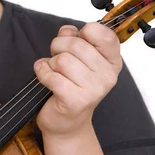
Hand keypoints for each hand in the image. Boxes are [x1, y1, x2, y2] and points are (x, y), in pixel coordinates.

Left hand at [34, 22, 122, 136]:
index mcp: (112, 60)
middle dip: (58, 47)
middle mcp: (108, 75)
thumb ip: (73, 38)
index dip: (85, 32)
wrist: (67, 123)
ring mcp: (94, 89)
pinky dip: (43, 74)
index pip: (104, 34)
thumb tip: (67, 31)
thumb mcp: (76, 56)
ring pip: (62, 59)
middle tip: (58, 59)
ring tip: (55, 73)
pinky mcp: (77, 101)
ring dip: (51, 63)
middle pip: (76, 44)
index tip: (78, 40)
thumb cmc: (71, 85)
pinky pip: (52, 76)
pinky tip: (46, 79)